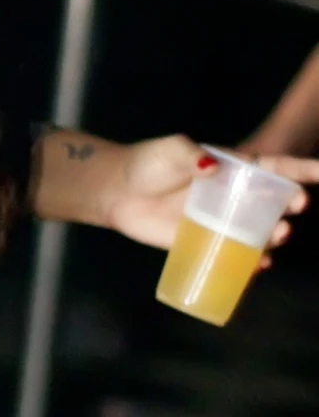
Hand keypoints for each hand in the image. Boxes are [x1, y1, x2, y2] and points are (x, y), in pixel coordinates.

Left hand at [107, 135, 318, 260]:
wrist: (116, 192)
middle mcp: (230, 196)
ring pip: (257, 231)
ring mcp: (219, 221)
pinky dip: (249, 262)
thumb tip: (213, 166)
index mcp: (231, 168)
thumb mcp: (171, 151)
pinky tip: (260, 265)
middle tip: (297, 207)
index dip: (301, 169)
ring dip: (273, 236)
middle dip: (289, 204)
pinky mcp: (202, 242)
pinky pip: (232, 255)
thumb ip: (191, 156)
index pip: (273, 167)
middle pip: (271, 202)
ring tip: (279, 237)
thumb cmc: (146, 164)